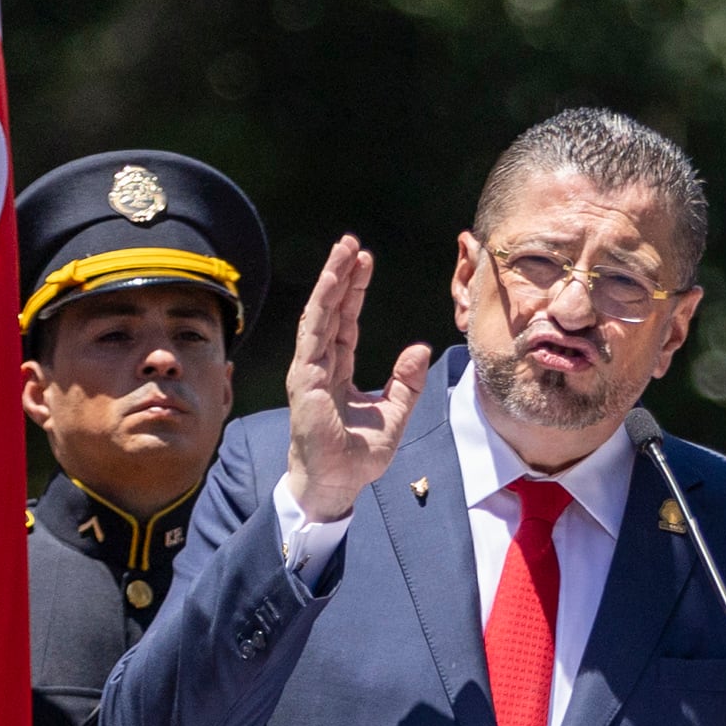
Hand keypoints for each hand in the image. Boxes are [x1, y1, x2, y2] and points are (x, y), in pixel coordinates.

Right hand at [282, 236, 431, 521]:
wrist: (337, 483)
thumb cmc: (357, 456)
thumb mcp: (394, 416)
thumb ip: (406, 383)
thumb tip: (420, 349)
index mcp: (336, 371)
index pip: (344, 322)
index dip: (353, 291)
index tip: (364, 261)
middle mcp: (320, 365)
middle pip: (330, 310)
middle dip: (340, 275)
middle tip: (351, 242)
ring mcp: (309, 370)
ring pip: (320, 314)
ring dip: (331, 280)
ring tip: (343, 249)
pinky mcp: (305, 378)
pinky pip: (315, 333)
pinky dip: (324, 305)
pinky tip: (333, 282)